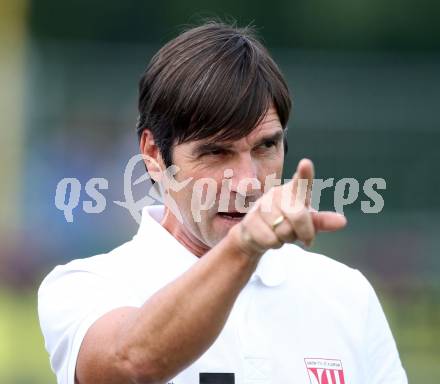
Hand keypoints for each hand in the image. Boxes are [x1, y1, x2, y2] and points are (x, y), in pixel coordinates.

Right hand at [231, 158, 346, 256]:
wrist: (255, 236)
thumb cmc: (286, 223)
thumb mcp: (307, 222)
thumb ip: (322, 221)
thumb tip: (342, 222)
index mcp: (294, 191)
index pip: (301, 181)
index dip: (304, 173)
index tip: (306, 163)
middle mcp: (277, 194)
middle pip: (298, 216)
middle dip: (304, 232)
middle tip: (304, 238)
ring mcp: (261, 205)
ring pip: (283, 230)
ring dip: (286, 239)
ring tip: (280, 233)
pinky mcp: (250, 220)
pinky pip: (270, 239)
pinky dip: (274, 244)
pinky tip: (269, 237)